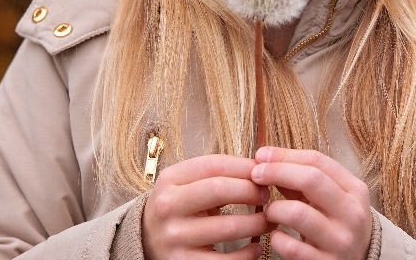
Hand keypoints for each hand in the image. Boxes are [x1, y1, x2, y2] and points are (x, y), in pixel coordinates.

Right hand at [142, 154, 272, 259]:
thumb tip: (261, 168)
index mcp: (170, 179)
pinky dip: (248, 254)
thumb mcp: (185, 183)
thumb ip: (215, 173)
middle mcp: (168, 207)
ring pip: (229, 227)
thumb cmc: (178, 207)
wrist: (146, 240)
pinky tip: (255, 247)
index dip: (245, 167)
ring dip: (258, 223)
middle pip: (220, 189)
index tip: (263, 173)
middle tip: (267, 196)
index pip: (214, 164)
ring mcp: (175, 237)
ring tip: (269, 221)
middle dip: (252, 191)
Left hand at [251, 147, 371, 259]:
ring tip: (269, 212)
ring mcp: (340, 241)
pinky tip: (276, 235)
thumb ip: (303, 179)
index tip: (261, 155)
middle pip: (310, 180)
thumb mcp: (331, 197)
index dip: (285, 155)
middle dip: (277, 172)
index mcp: (355, 190)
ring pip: (297, 213)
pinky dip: (277, 238)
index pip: (318, 161)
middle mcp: (352, 214)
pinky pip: (291, 247)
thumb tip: (265, 159)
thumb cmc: (337, 222)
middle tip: (255, 175)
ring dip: (275, 208)